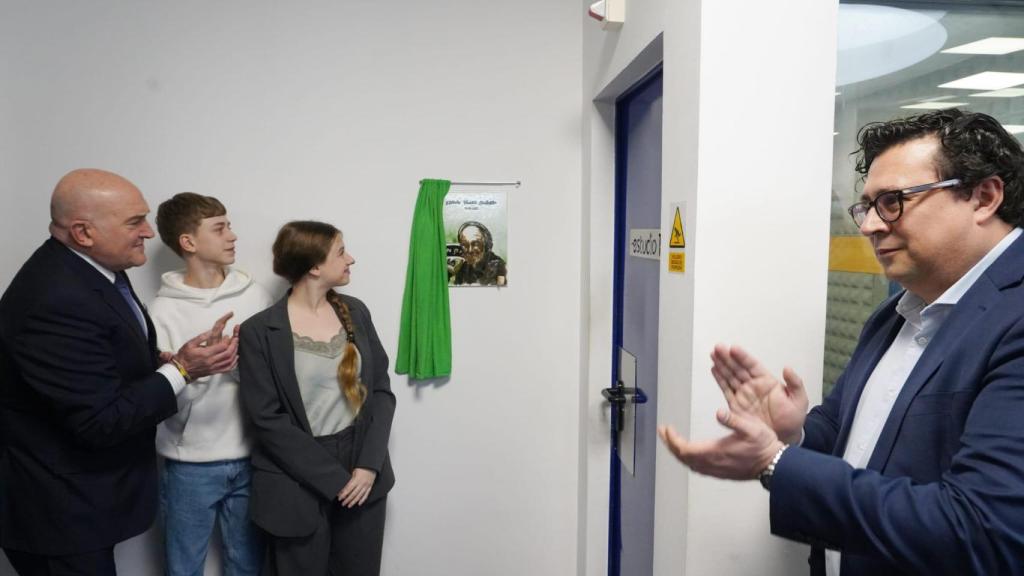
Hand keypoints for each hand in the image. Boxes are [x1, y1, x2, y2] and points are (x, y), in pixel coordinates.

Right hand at [174, 312, 239, 379]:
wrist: (181, 370)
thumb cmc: (184, 356)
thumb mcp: (190, 344)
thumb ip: (201, 337)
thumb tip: (211, 331)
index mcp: (205, 354)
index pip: (222, 347)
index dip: (228, 341)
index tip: (229, 336)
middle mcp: (211, 361)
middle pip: (228, 353)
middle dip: (234, 345)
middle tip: (236, 340)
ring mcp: (213, 368)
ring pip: (229, 361)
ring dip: (235, 353)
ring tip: (236, 347)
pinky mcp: (214, 372)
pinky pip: (227, 369)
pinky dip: (233, 363)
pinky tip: (235, 358)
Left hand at [337, 468, 376, 507]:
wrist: (371, 466)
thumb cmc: (361, 468)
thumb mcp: (354, 472)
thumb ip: (349, 480)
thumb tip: (342, 488)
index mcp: (357, 479)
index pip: (349, 488)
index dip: (343, 494)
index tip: (339, 498)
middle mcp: (362, 483)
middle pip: (353, 494)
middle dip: (347, 500)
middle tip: (343, 503)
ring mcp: (366, 486)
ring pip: (359, 496)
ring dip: (353, 501)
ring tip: (349, 505)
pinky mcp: (370, 487)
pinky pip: (366, 495)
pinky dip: (362, 500)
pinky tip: (359, 504)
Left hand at [658, 409, 782, 479]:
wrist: (774, 464)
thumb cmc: (763, 445)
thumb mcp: (751, 427)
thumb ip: (733, 420)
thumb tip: (718, 412)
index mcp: (716, 452)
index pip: (684, 449)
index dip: (672, 439)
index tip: (667, 428)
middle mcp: (712, 463)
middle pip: (682, 457)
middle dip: (670, 444)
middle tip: (663, 432)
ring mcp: (716, 469)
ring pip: (689, 463)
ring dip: (678, 452)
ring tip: (671, 440)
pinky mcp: (720, 472)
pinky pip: (697, 468)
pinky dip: (688, 459)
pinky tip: (688, 452)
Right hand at [710, 344, 807, 444]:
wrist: (785, 436)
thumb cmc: (793, 418)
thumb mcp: (799, 400)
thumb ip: (795, 383)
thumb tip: (787, 368)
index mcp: (767, 381)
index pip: (752, 365)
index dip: (743, 357)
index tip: (733, 348)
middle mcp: (753, 385)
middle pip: (738, 368)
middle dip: (727, 357)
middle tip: (718, 347)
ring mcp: (744, 394)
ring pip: (730, 376)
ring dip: (721, 365)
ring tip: (713, 354)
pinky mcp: (737, 405)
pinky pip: (726, 390)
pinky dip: (719, 379)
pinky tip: (714, 369)